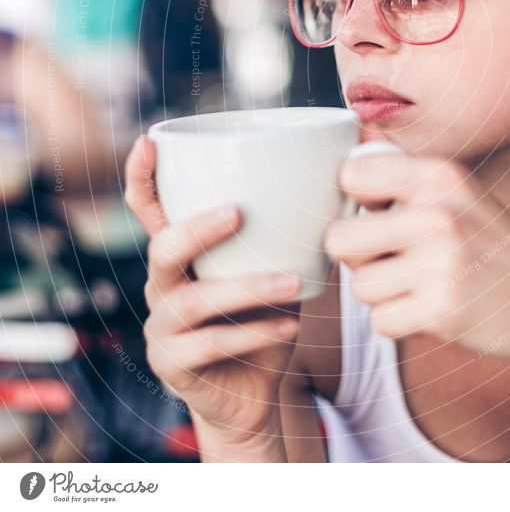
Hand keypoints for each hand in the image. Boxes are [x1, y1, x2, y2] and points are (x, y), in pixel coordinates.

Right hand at [124, 137, 300, 443]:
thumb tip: (342, 179)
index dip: (143, 176)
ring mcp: (164, 327)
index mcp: (182, 253)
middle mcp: (163, 285)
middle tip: (239, 213)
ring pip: (192, 300)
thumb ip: (290, 232)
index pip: (150, 209)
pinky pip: (211, 344)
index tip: (148, 141)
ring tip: (292, 282)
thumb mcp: (276, 267)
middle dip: (197, 227)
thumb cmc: (265, 316)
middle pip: (162, 248)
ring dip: (245, 287)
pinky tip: (290, 327)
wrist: (255, 393)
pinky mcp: (174, 365)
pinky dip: (255, 333)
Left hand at [324, 152, 509, 364]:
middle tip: (395, 259)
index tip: (378, 216)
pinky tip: (432, 309)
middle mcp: (439, 213)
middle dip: (360, 256)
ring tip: (422, 283)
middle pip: (338, 238)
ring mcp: (440, 262)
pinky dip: (399, 321)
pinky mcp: (440, 309)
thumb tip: (350, 148)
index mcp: (439, 175)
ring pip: (359, 286)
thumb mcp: (458, 193)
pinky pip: (380, 320)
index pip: (351, 175)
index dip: (355, 202)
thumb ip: (403, 176)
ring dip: (383, 293)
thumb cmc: (491, 246)